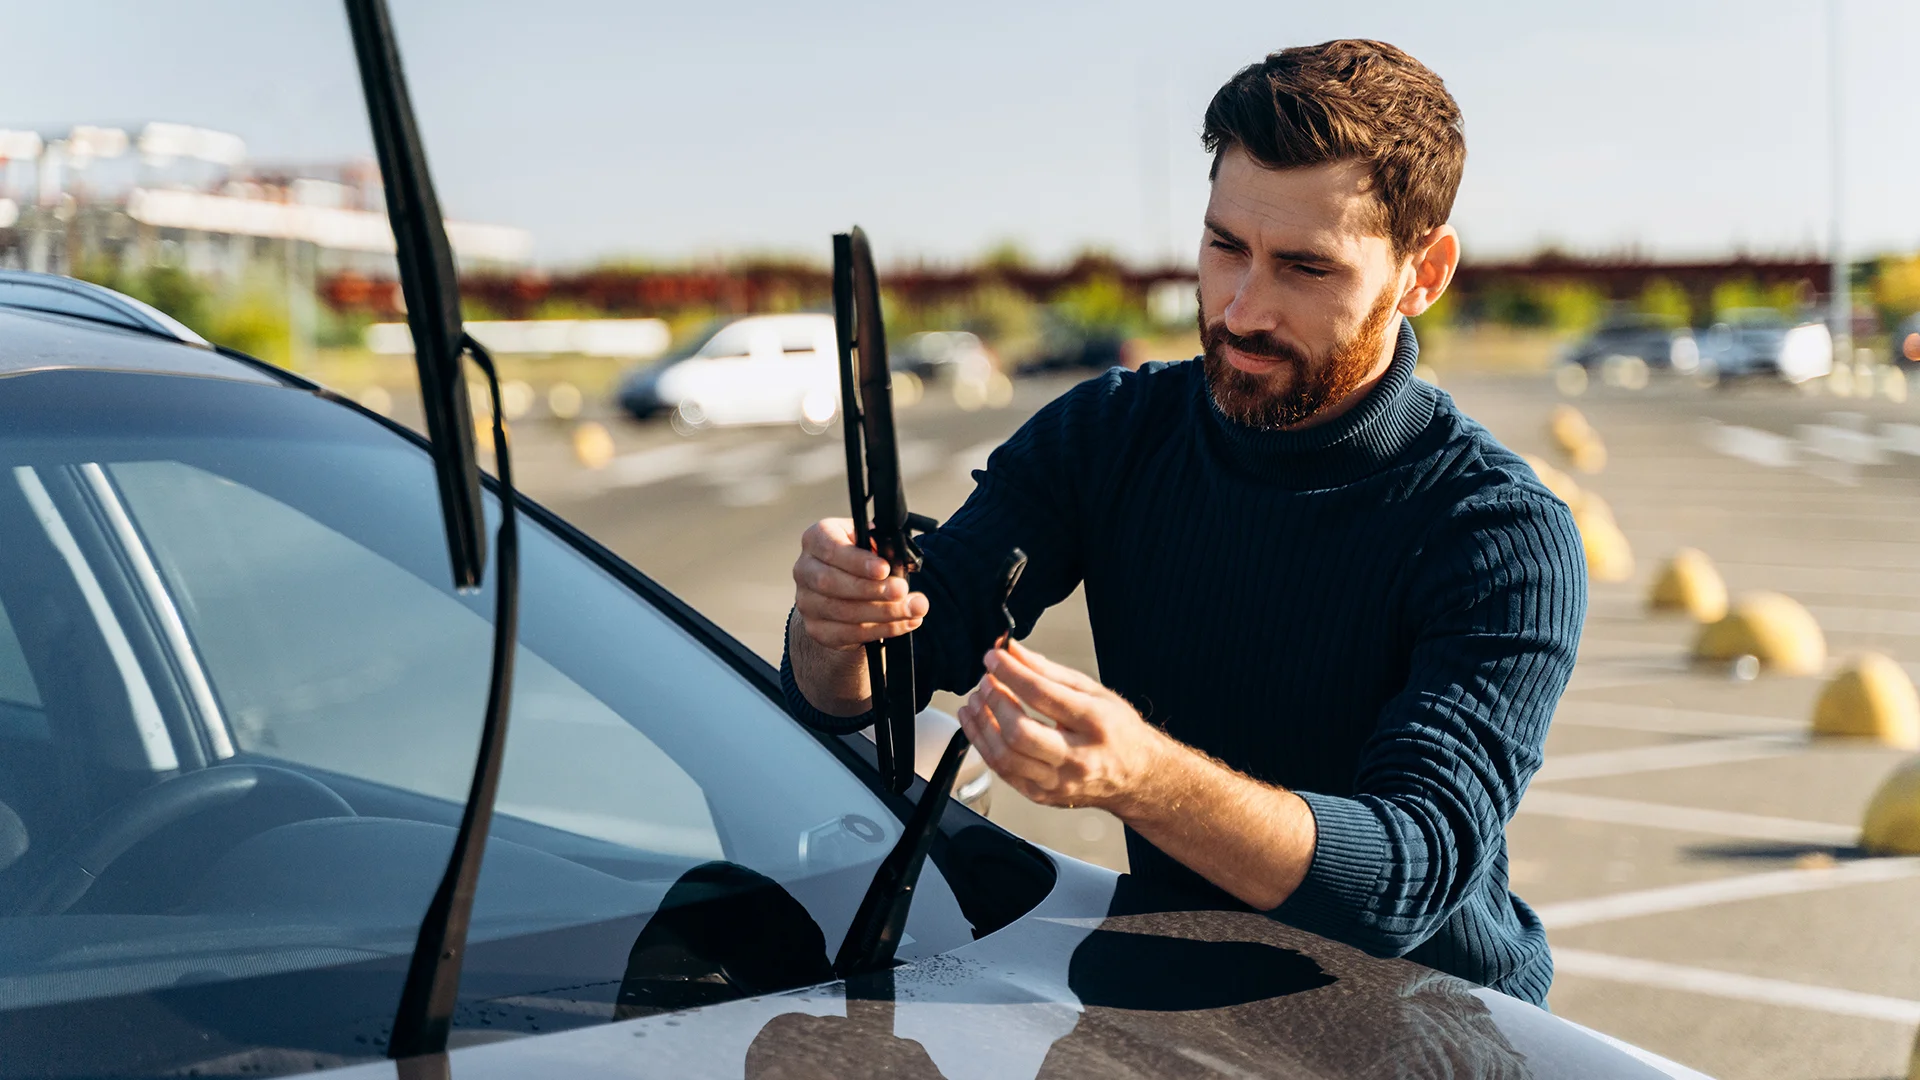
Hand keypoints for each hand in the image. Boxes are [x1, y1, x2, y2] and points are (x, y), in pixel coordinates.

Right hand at [791, 518, 928, 649]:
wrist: (845, 591)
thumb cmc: (861, 560)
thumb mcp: (869, 544)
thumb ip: (879, 546)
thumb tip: (898, 559)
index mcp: (816, 539)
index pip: (830, 548)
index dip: (857, 561)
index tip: (884, 569)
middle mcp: (804, 569)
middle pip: (831, 582)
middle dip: (872, 590)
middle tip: (902, 591)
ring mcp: (807, 602)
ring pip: (842, 611)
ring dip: (883, 612)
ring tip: (913, 609)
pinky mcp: (816, 629)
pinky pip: (848, 633)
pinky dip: (881, 630)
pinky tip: (904, 623)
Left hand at [955, 640, 1170, 813]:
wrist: (1137, 777)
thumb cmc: (1116, 729)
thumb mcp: (1092, 692)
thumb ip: (1048, 671)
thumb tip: (1012, 651)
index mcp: (1095, 723)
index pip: (1042, 695)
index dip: (1011, 673)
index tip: (993, 657)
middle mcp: (1078, 758)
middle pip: (1020, 732)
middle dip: (994, 701)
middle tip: (985, 681)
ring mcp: (1059, 783)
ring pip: (1005, 757)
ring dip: (981, 725)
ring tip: (975, 701)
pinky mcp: (1044, 796)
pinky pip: (1003, 772)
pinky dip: (984, 745)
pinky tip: (977, 724)